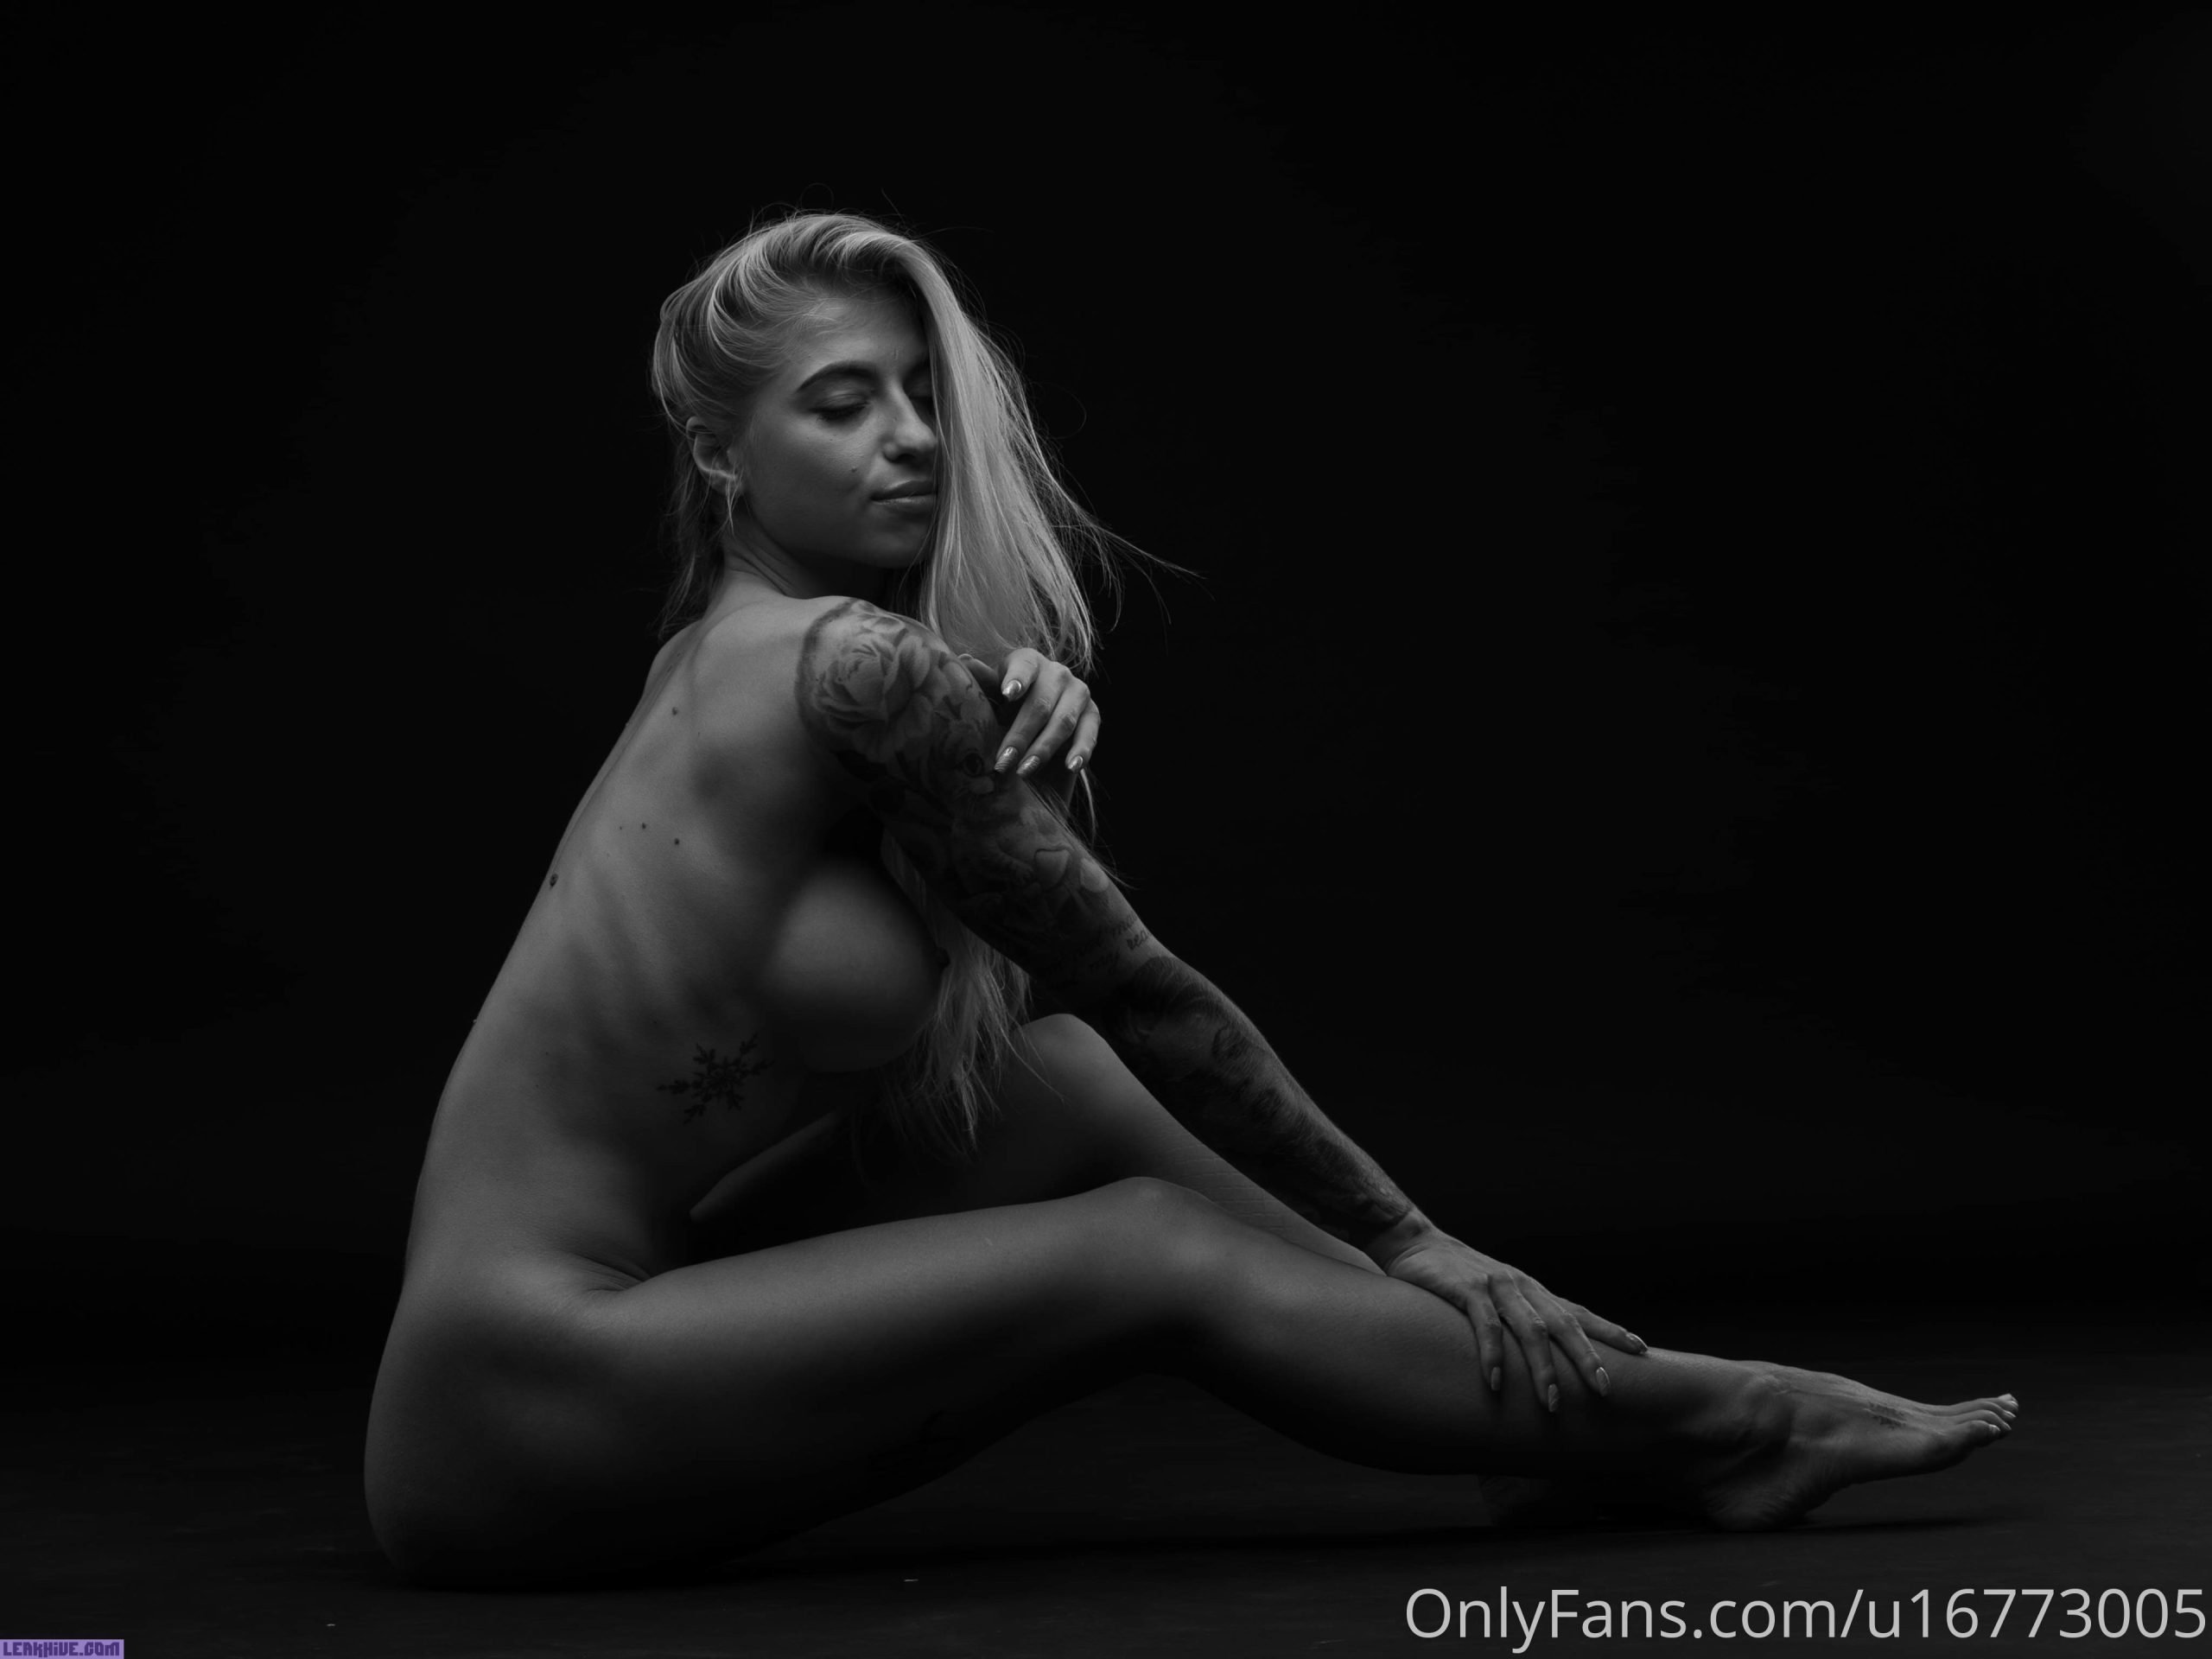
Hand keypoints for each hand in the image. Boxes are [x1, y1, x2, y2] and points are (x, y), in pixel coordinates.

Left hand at [953, 648, 1099, 803]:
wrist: (1034, 732)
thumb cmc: (1005, 711)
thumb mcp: (991, 700)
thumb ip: (983, 684)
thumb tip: (963, 660)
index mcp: (1028, 661)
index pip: (1024, 667)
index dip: (1017, 680)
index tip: (1008, 694)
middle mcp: (1057, 673)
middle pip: (1041, 704)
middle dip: (1020, 735)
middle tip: (1002, 762)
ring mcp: (1079, 693)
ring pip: (1063, 722)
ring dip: (1043, 749)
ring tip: (1024, 771)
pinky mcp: (1092, 715)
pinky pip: (1088, 734)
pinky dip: (1081, 751)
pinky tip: (1072, 766)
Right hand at [1377, 1227, 1646, 1408]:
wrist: (1415, 1243)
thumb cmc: (1458, 1278)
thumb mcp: (1497, 1296)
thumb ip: (1519, 1320)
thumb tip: (1543, 1360)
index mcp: (1532, 1291)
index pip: (1578, 1312)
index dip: (1609, 1330)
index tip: (1641, 1350)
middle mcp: (1521, 1287)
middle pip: (1563, 1324)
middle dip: (1586, 1358)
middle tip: (1604, 1390)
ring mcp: (1495, 1286)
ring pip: (1530, 1329)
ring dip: (1543, 1369)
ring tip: (1553, 1404)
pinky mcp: (1465, 1289)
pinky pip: (1485, 1325)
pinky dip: (1494, 1355)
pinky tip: (1497, 1382)